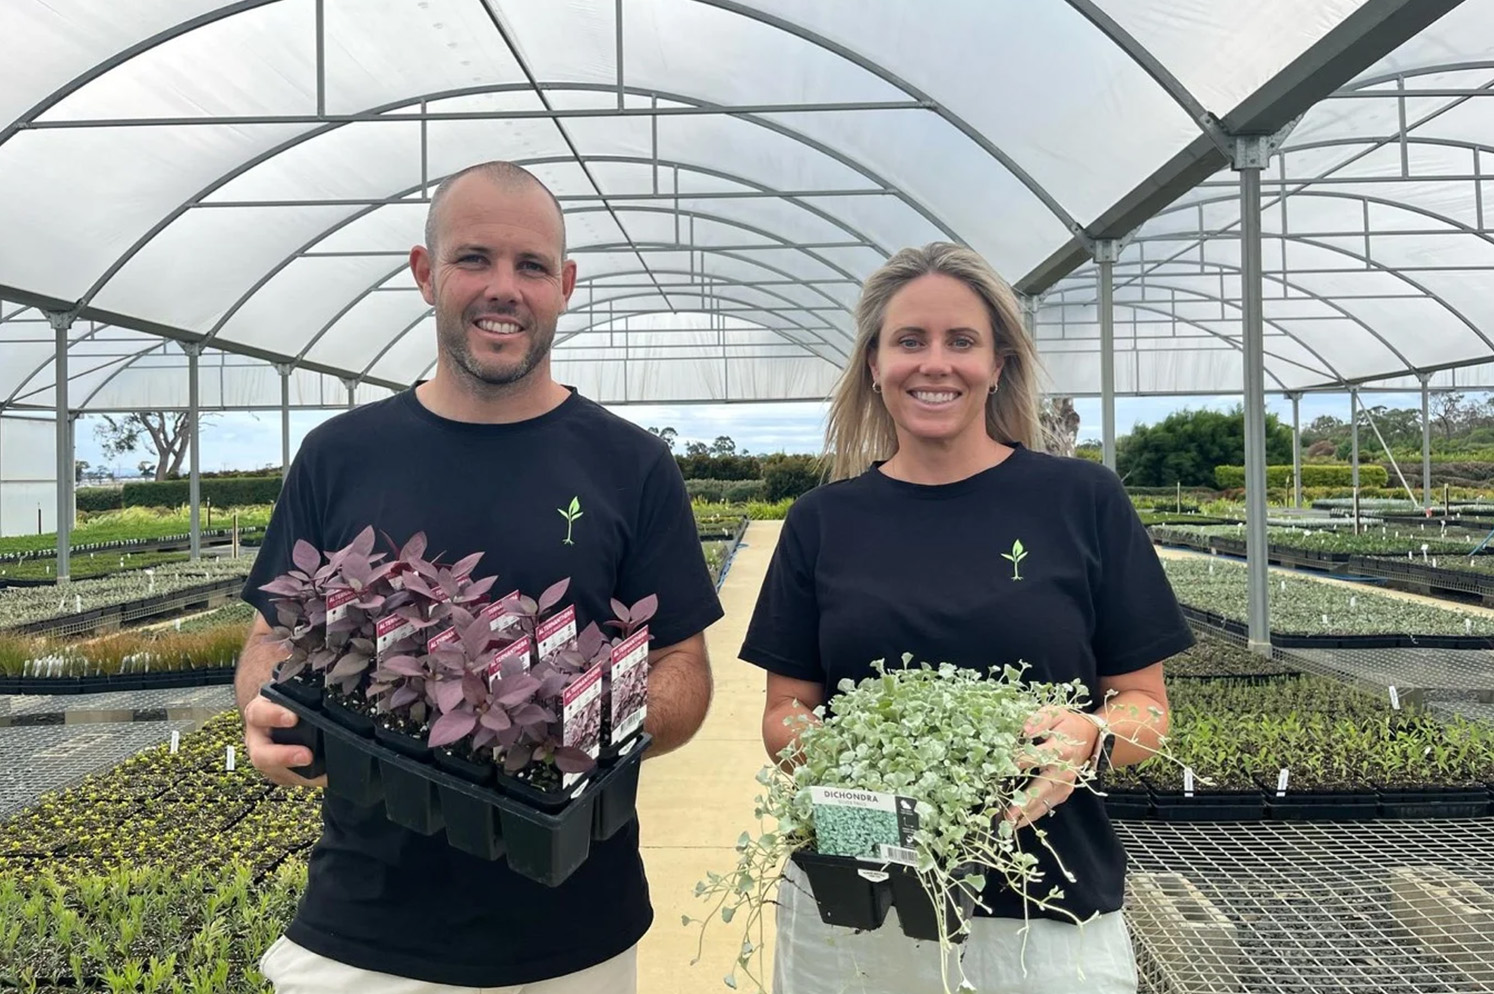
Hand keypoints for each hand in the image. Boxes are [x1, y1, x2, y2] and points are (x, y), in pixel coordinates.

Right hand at [243, 695, 326, 787]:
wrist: (278, 711)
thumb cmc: (286, 699)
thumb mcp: (289, 689)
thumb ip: (305, 687)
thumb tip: (333, 678)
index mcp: (259, 712)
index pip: (259, 713)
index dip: (274, 715)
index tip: (293, 718)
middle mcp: (258, 738)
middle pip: (261, 753)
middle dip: (284, 756)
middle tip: (307, 755)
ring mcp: (266, 758)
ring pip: (275, 772)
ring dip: (298, 774)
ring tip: (322, 774)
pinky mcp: (278, 771)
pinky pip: (291, 780)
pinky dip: (310, 780)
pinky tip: (326, 776)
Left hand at [1002, 707, 1096, 828]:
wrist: (1092, 736)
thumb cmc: (1067, 723)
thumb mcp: (1054, 713)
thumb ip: (1038, 720)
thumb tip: (1024, 730)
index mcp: (1060, 749)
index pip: (1036, 757)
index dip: (1020, 762)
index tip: (1003, 768)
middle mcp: (1063, 771)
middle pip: (1041, 789)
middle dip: (1024, 803)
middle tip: (1008, 816)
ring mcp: (1065, 784)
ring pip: (1045, 802)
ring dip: (1027, 814)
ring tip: (1009, 825)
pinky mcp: (1065, 792)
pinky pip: (1049, 806)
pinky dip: (1034, 814)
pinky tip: (1019, 822)